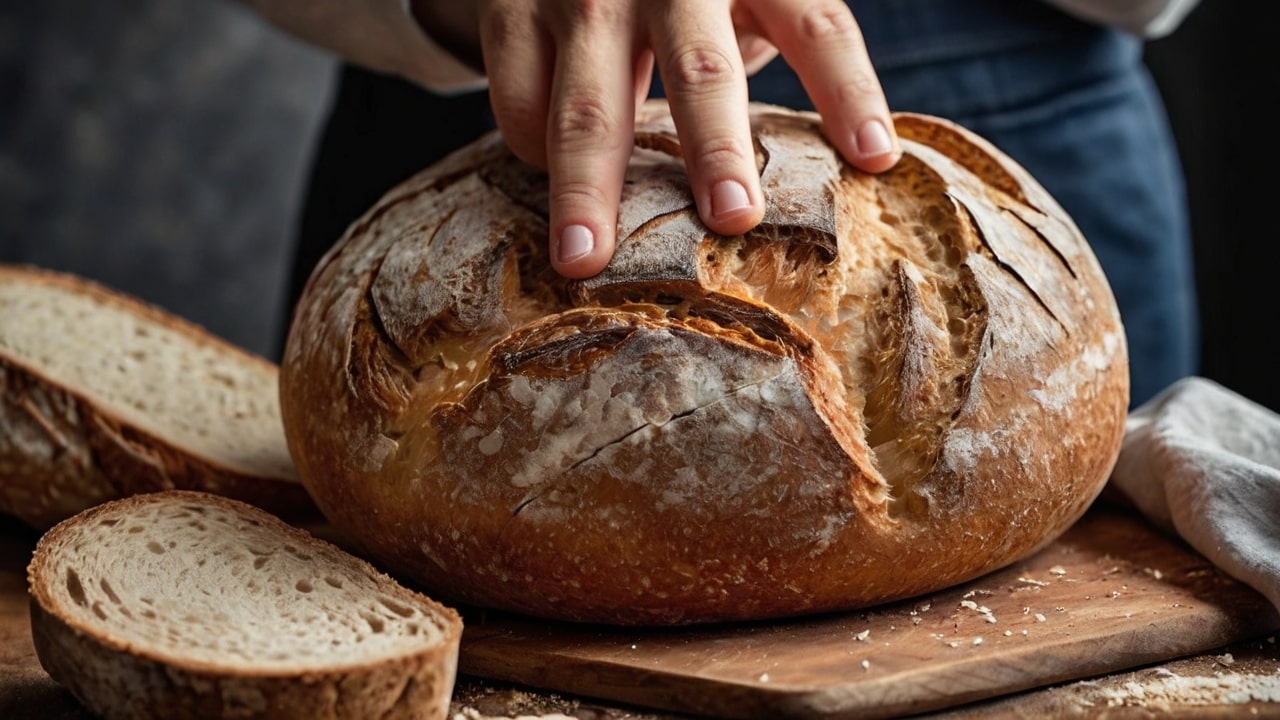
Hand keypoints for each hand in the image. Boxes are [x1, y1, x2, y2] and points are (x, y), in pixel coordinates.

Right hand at [250, 0, 901, 278]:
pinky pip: (519, 98)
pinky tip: (547, 182)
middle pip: (703, 72)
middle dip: (717, 151)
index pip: (817, 24)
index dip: (846, 90)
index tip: (875, 160)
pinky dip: (533, 152)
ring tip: (583, 261)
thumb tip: (840, 164)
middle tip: (732, 222)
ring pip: (591, 103)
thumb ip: (770, 43)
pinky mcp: (510, 8)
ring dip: (587, 187)